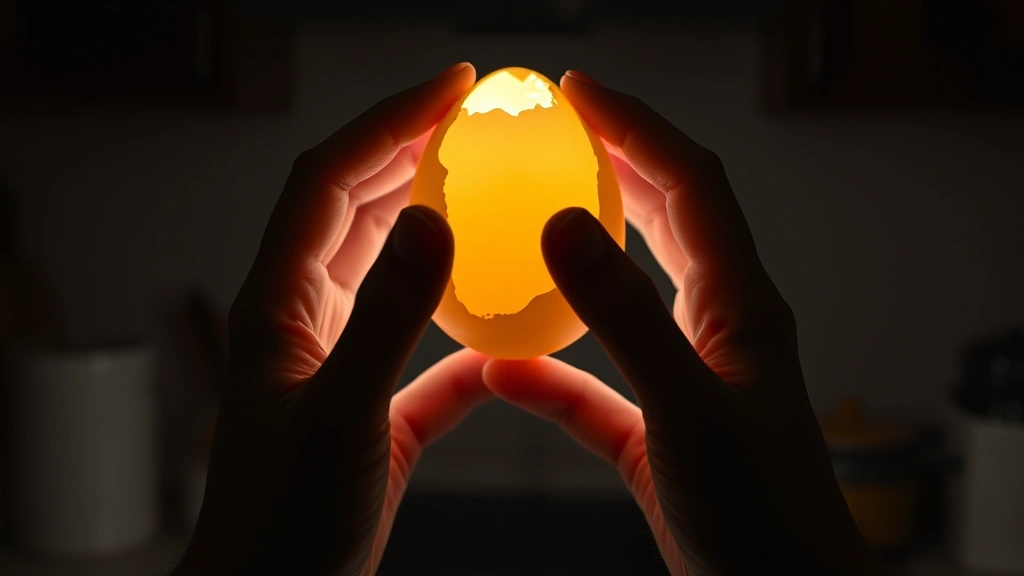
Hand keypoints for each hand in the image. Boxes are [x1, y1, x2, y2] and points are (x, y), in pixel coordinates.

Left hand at [173, 63, 492, 575]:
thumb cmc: (283, 523)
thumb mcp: (341, 416)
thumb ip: (386, 320)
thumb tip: (430, 220)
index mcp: (280, 305)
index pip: (328, 181)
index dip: (384, 123)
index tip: (447, 90)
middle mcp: (304, 320)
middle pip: (355, 209)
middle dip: (408, 152)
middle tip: (471, 119)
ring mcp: (339, 362)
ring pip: (387, 270)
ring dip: (432, 224)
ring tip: (486, 191)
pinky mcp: (375, 408)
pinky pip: (426, 350)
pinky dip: (464, 330)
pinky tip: (508, 336)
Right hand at [483, 71, 883, 575]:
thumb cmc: (760, 518)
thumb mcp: (688, 409)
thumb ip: (627, 318)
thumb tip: (566, 226)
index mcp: (741, 308)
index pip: (693, 185)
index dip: (639, 128)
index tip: (579, 95)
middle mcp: (721, 330)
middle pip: (670, 220)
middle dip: (618, 165)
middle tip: (559, 130)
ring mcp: (689, 379)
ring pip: (633, 294)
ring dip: (587, 252)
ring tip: (532, 215)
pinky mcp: (659, 431)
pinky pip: (597, 384)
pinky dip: (552, 369)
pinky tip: (503, 369)